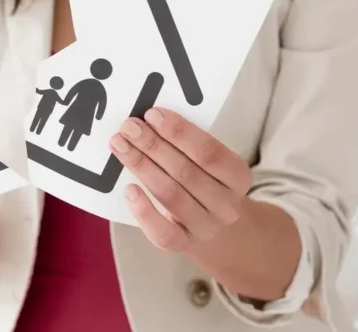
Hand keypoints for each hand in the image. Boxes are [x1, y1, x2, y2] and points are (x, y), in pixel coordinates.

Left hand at [108, 108, 252, 251]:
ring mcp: (206, 227)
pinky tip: (129, 190)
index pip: (210, 152)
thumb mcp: (208, 163)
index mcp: (238, 176)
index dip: (180, 132)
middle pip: (185, 171)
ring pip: (171, 194)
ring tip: (119, 145)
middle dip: (152, 145)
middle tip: (129, 126)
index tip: (152, 114)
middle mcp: (226, 205)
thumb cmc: (204, 182)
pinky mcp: (183, 244)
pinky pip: (163, 232)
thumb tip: (149, 120)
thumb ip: (186, 144)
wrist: (216, 228)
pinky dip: (144, 211)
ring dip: (142, 166)